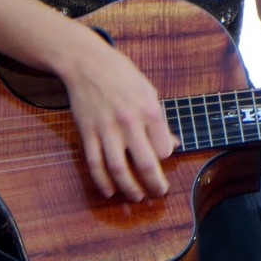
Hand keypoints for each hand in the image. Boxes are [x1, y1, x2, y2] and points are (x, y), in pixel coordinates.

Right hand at [64, 30, 178, 201]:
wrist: (87, 63)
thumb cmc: (121, 74)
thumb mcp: (148, 91)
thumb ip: (159, 120)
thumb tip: (173, 144)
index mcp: (149, 109)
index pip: (164, 149)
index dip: (165, 157)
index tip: (162, 158)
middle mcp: (129, 121)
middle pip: (146, 164)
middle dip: (154, 185)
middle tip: (158, 193)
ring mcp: (106, 129)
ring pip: (119, 170)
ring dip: (129, 189)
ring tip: (136, 197)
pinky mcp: (87, 133)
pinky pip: (95, 164)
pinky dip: (102, 182)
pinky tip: (109, 191)